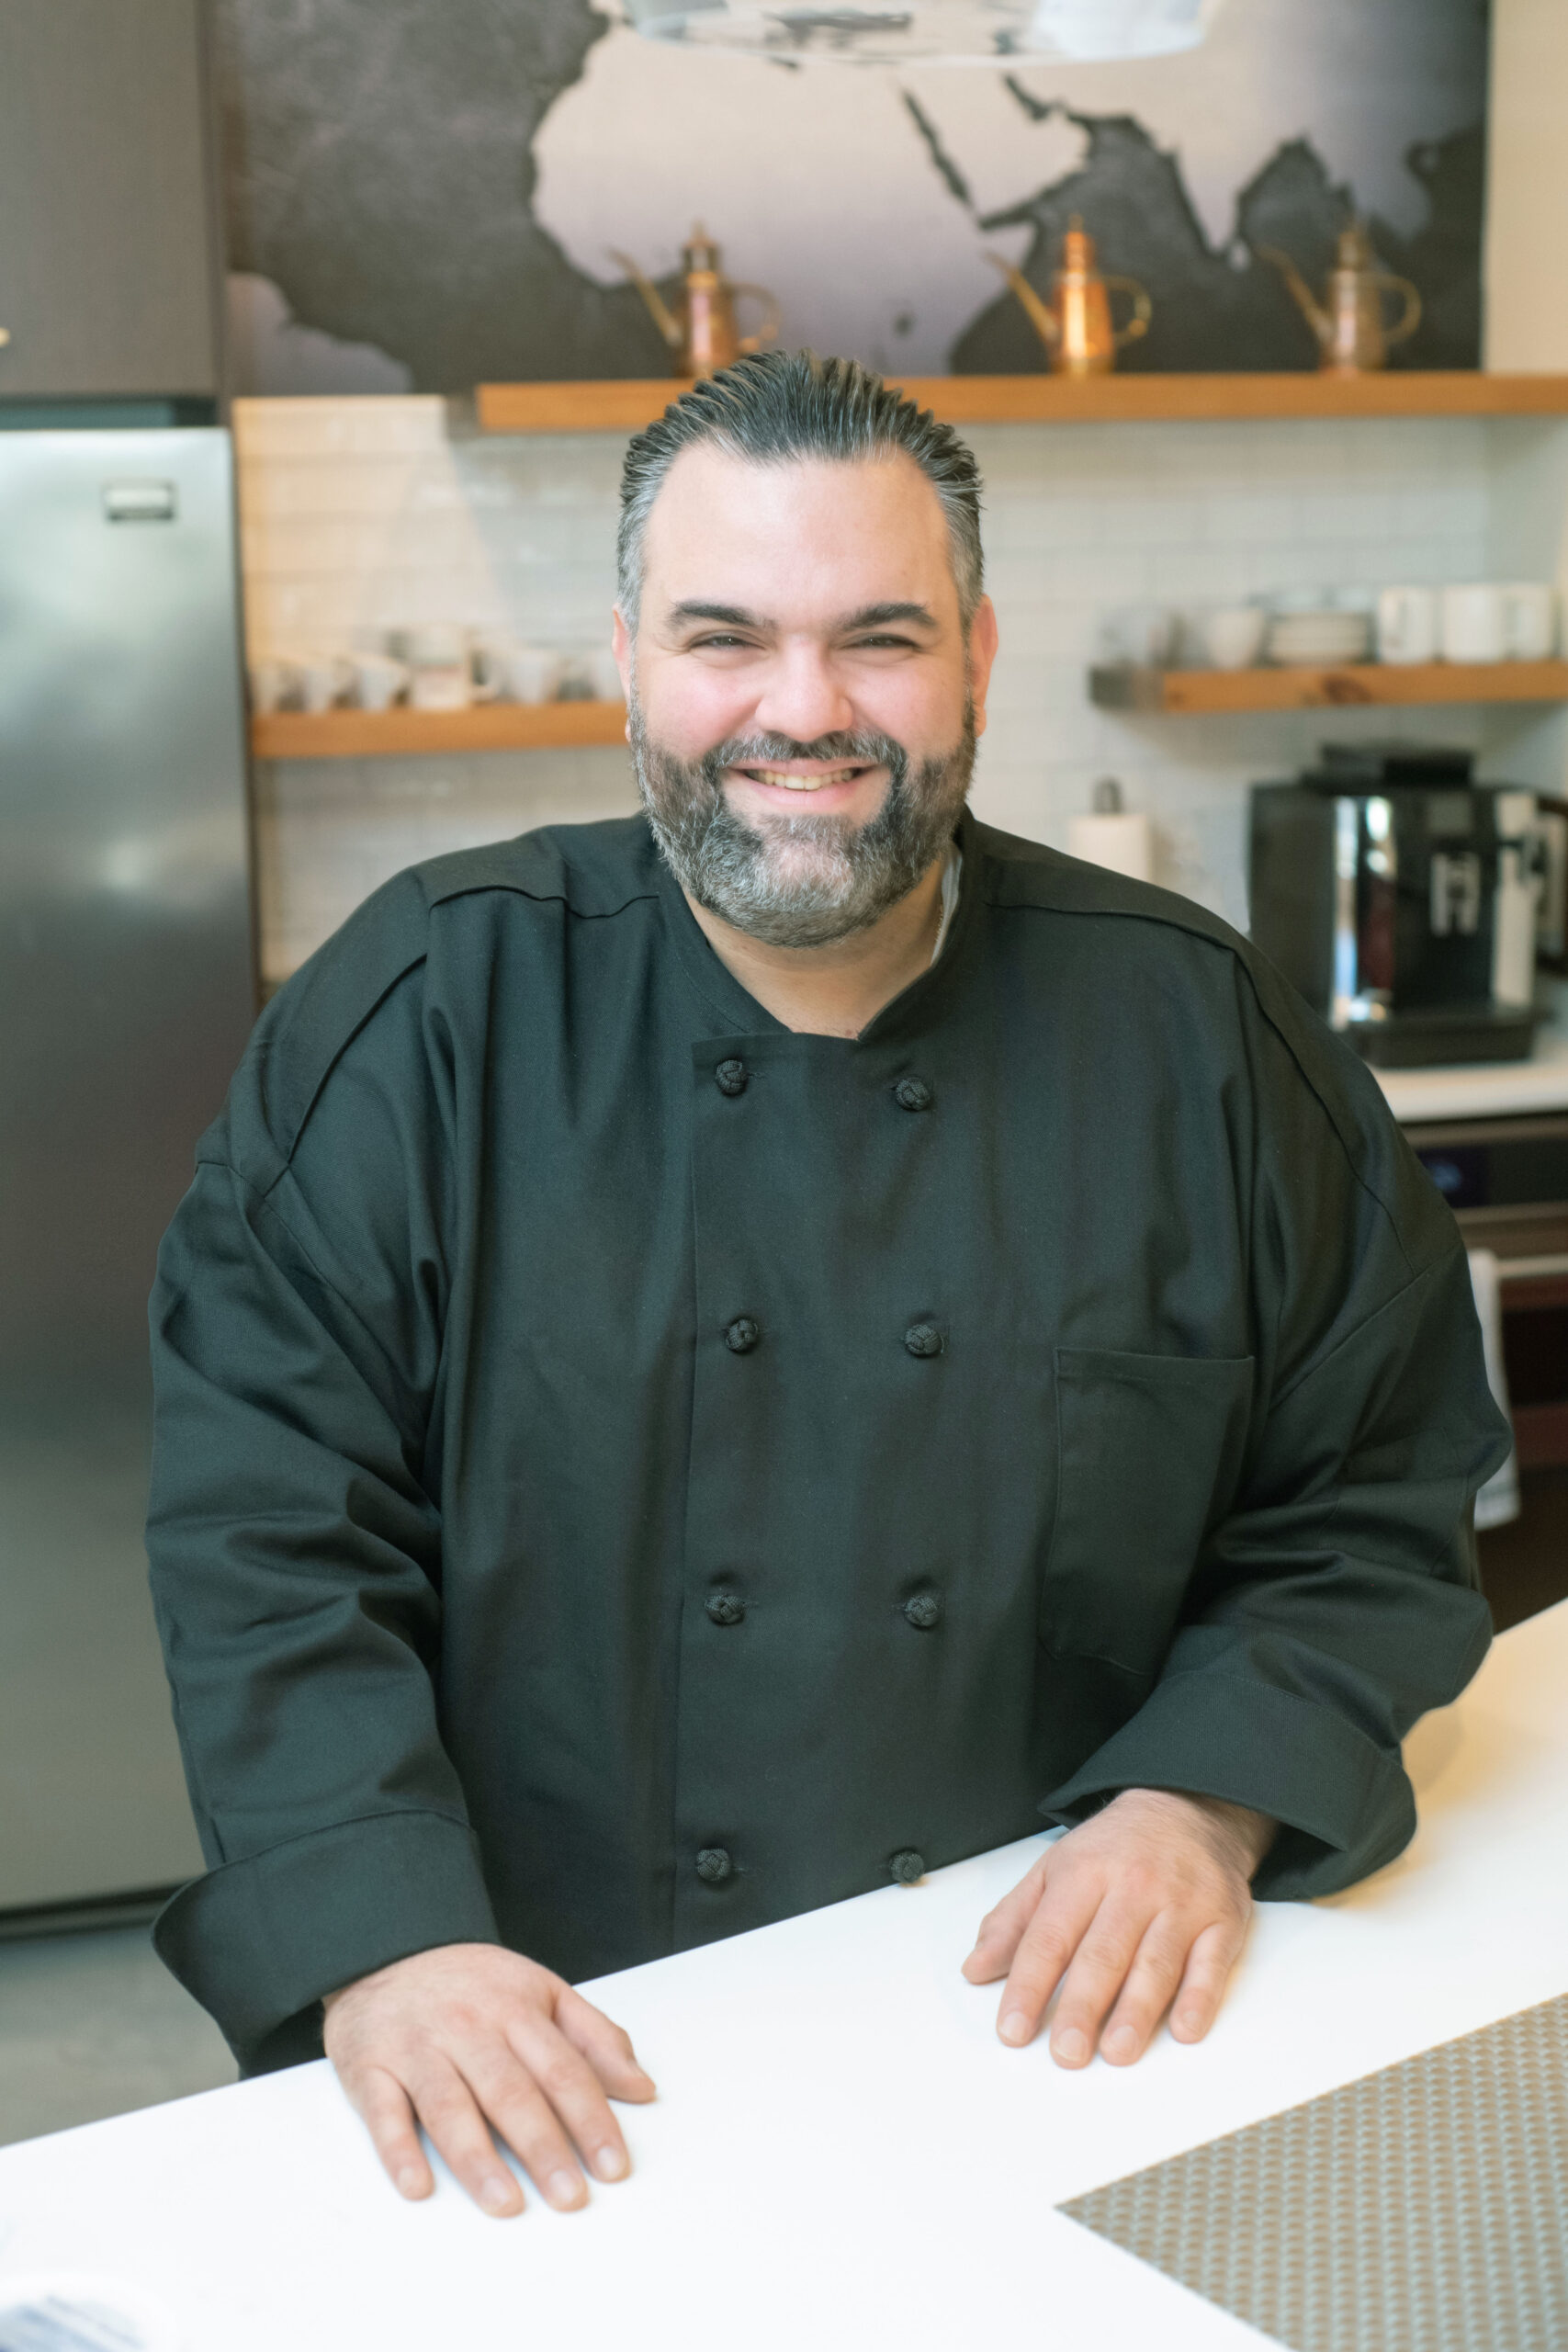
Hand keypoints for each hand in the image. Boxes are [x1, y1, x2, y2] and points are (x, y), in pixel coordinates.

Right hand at [322, 1942, 655, 2216]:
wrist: (388, 1948)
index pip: (563, 2070)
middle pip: (510, 2091)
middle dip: (543, 2146)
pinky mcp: (369, 2067)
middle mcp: (468, 2027)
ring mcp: (417, 2047)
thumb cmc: (474, 1983)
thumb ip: (595, 2038)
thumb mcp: (543, 1991)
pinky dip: (398, 2149)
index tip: (613, 2166)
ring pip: (449, 2106)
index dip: (591, 2119)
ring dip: (478, 2159)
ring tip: (506, 2203)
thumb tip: (642, 2088)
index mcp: (516, 2009)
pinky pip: (382, 2111)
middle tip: (569, 2196)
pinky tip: (418, 2185)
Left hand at [962, 1789, 1273, 2066]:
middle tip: (1065, 2052)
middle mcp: (1132, 1887)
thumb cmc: (1115, 1848)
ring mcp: (1181, 1903)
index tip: (1013, 2029)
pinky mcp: (1222, 1919)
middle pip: (1102, 1955)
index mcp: (1083, 1873)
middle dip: (1082, 2007)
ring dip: (1136, 2012)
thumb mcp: (1054, 1868)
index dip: (1028, 1986)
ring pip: (1156, 1963)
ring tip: (1116, 2052)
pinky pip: (1211, 1962)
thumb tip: (976, 1969)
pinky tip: (1184, 2029)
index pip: (1049, 1937)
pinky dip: (1199, 1998)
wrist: (1189, 1806)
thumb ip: (1014, 1921)